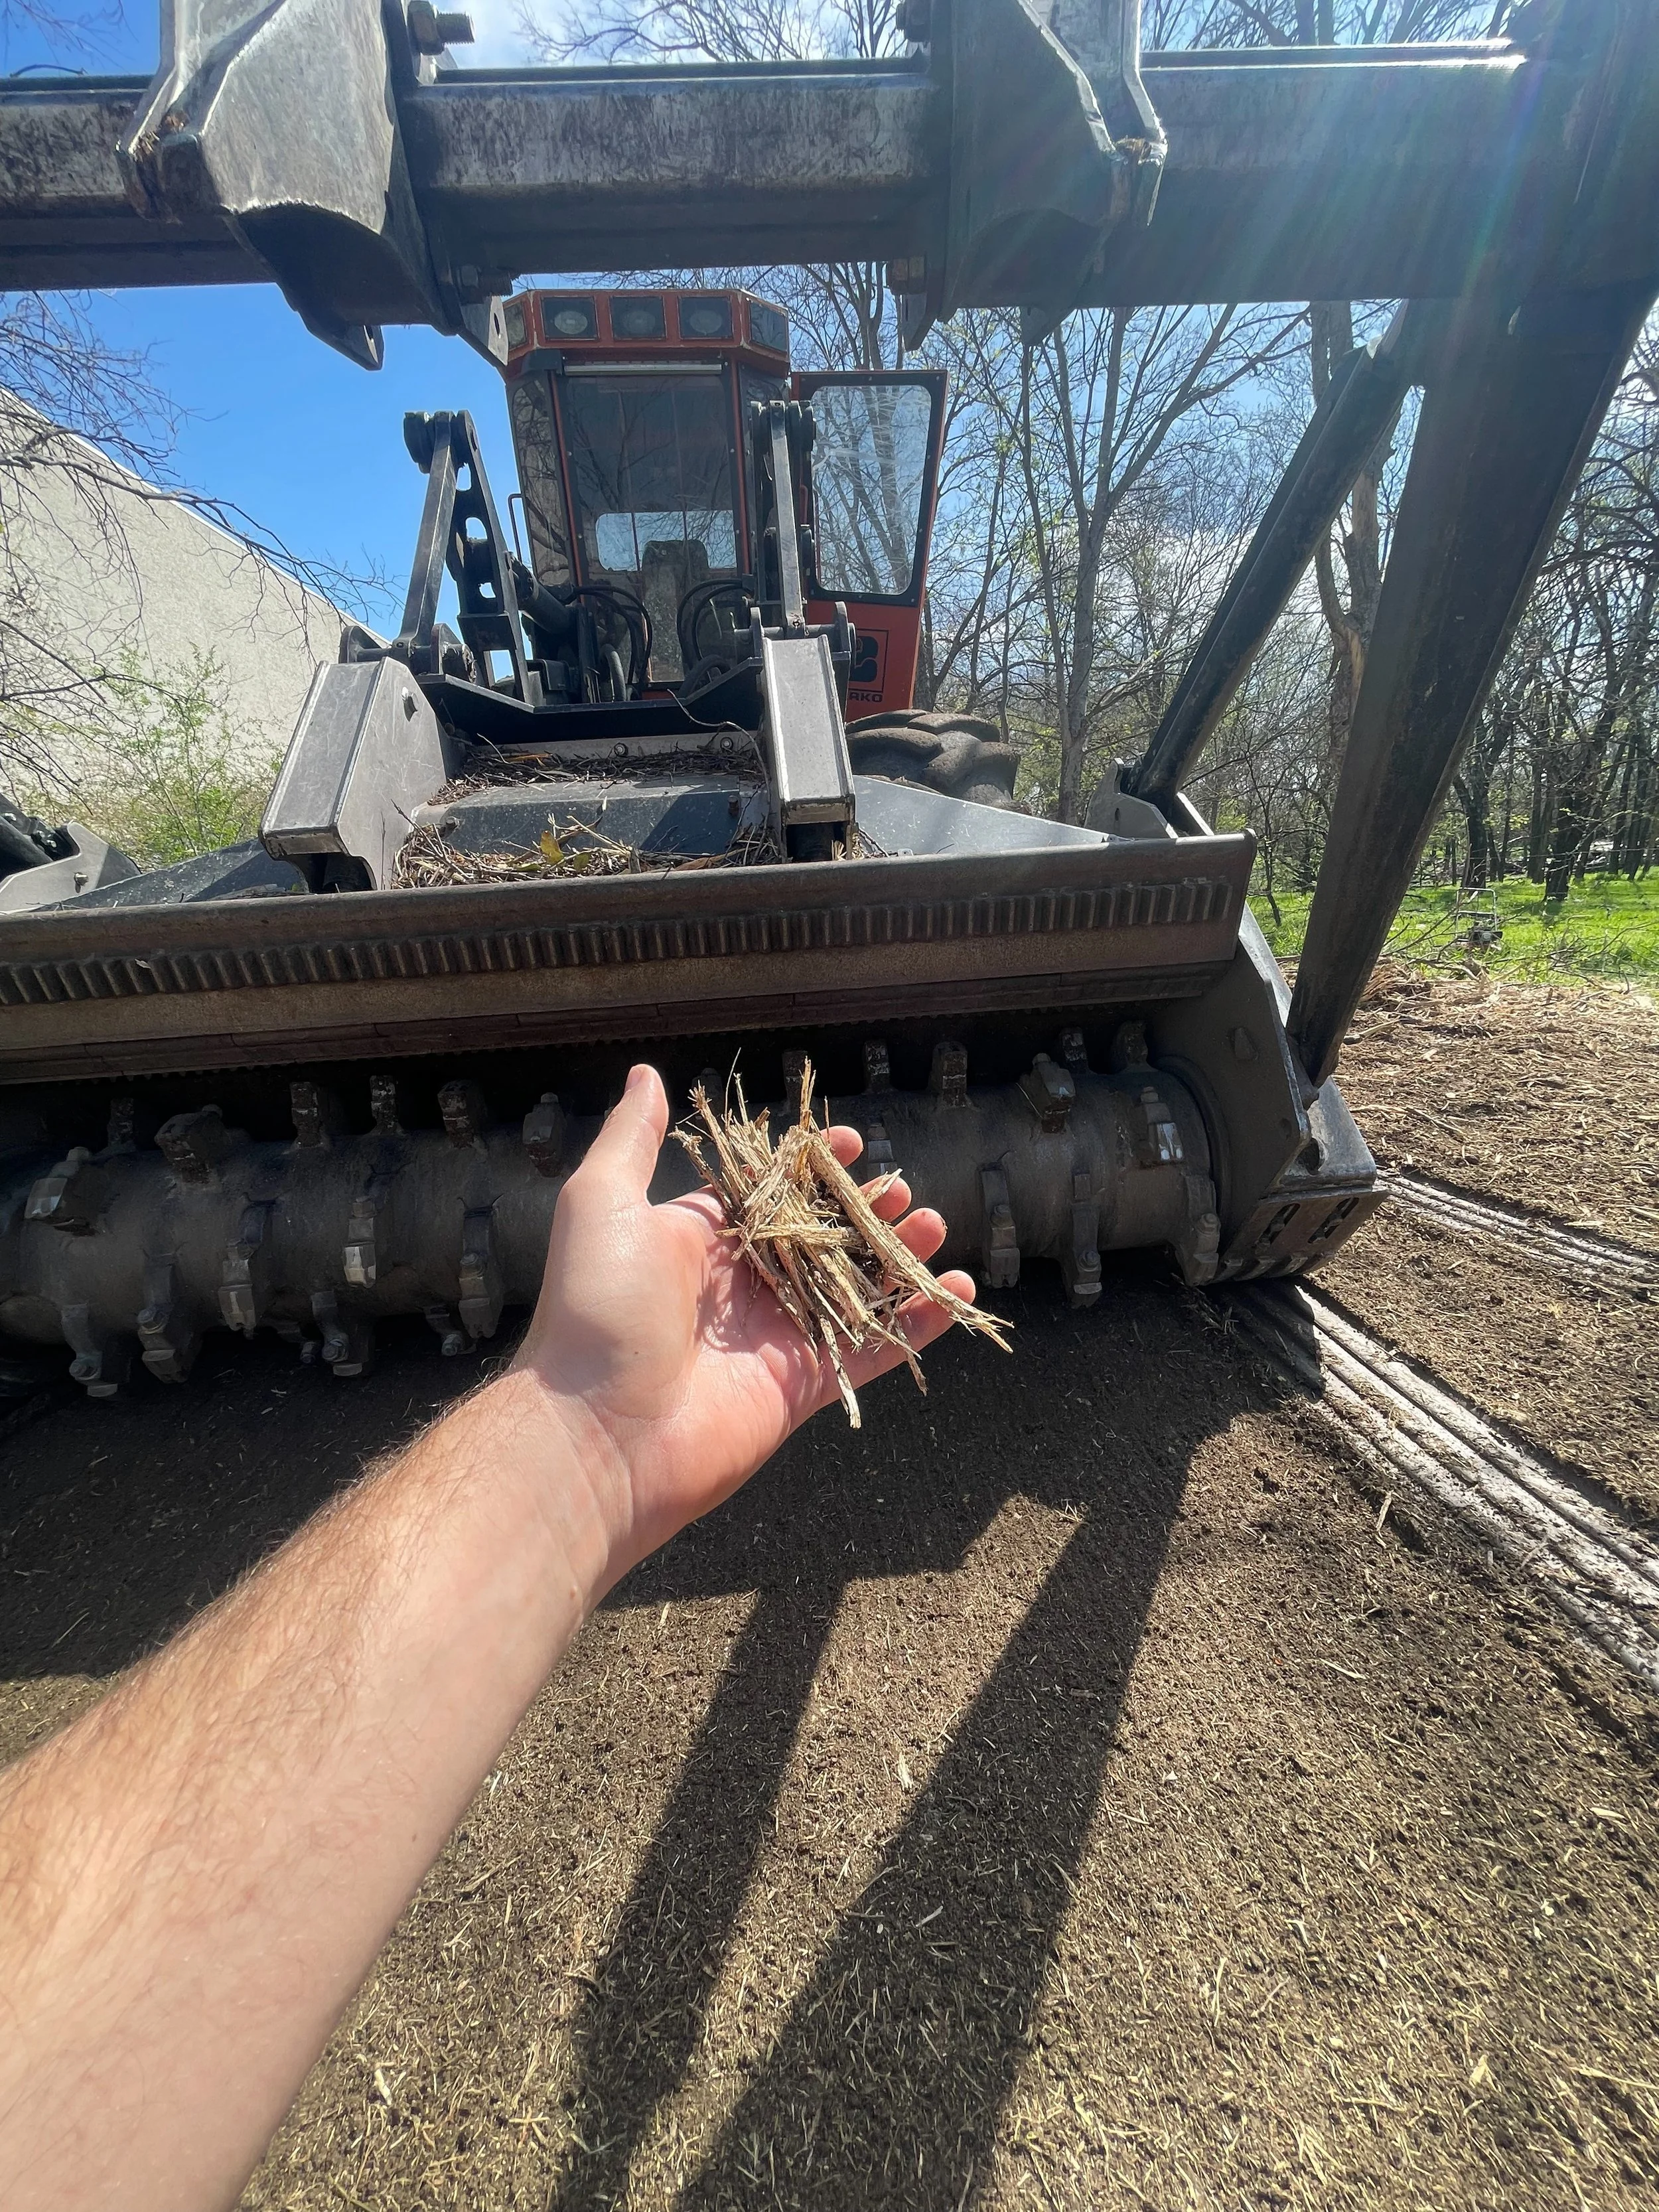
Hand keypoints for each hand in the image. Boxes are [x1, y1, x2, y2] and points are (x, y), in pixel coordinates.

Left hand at [511, 1063, 975, 1577]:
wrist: (598, 1433)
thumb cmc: (595, 1311)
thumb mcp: (603, 1203)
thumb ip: (632, 1138)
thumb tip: (646, 1074)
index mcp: (697, 1242)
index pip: (768, 1193)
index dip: (810, 1166)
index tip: (849, 1140)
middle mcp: (740, 1288)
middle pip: (820, 1237)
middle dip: (865, 1209)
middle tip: (905, 1189)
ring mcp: (774, 1339)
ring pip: (853, 1288)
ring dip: (899, 1257)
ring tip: (935, 1224)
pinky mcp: (802, 1387)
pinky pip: (871, 1349)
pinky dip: (916, 1325)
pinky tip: (956, 1292)